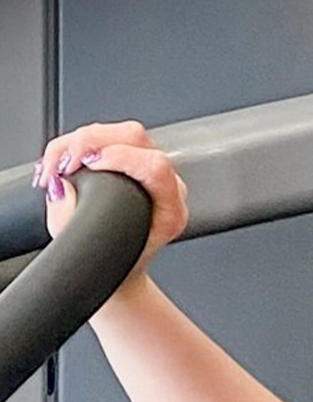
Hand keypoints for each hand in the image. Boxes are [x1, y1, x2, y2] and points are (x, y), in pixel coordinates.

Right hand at [35, 121, 188, 291]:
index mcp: (170, 210)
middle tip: (61, 165)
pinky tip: (59, 161)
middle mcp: (168, 186)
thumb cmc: (113, 261)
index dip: (117, 157)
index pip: (156, 166)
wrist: (122, 268)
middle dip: (90, 141)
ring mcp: (153, 172)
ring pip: (120, 132)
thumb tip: (60, 184)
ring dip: (77, 142)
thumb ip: (71, 216)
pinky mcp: (134, 162)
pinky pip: (108, 138)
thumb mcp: (91, 249)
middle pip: (136, 137)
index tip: (84, 166)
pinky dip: (76, 144)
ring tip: (53, 167)